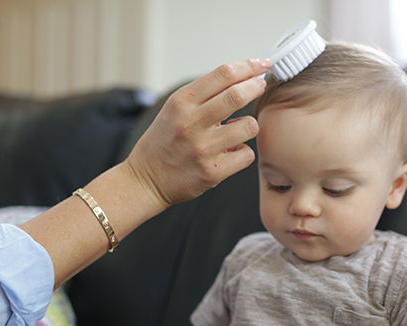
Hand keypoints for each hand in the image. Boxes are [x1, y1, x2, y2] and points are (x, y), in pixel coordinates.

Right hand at [124, 58, 271, 207]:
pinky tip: (230, 152)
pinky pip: (246, 154)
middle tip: (262, 85)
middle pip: (238, 95)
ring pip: (249, 126)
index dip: (249, 66)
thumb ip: (203, 94)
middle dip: (257, 86)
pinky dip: (242, 152)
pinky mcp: (212, 172)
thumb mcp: (174, 109)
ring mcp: (202, 148)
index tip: (261, 64)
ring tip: (238, 129)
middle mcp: (191, 123)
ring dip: (249, 124)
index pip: (223, 74)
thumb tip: (241, 77)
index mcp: (181, 102)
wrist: (145, 180)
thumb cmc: (164, 141)